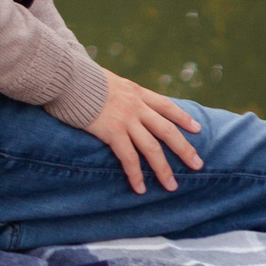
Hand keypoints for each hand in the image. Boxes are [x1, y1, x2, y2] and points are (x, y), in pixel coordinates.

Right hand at [75, 70, 205, 194]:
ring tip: (172, 186)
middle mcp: (136, 106)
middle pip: (166, 130)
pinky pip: (128, 158)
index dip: (183, 118)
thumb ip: (117, 91)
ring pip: (152, 148)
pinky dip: (136, 175)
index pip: (166, 106)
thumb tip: (116, 96)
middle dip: (184, 148)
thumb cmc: (80, 77)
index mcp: (136, 92)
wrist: (67, 77)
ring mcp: (126, 120)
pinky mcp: (112, 132)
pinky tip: (140, 188)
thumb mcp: (107, 80)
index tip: (196, 128)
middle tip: (198, 164)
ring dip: (163, 169)